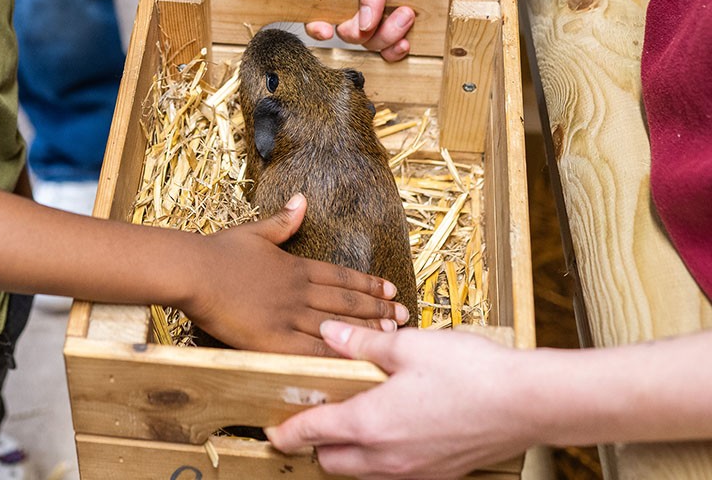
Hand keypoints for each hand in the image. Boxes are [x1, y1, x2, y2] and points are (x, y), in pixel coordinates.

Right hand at [184, 195, 409, 355]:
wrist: (195, 271)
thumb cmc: (219, 251)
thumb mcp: (255, 231)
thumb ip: (282, 221)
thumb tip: (302, 200)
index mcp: (295, 266)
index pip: (341, 276)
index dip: (367, 283)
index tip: (390, 288)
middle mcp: (298, 292)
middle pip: (346, 301)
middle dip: (377, 309)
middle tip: (404, 315)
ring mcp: (288, 317)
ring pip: (337, 326)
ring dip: (366, 331)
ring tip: (392, 336)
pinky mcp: (273, 341)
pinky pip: (312, 352)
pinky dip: (336, 357)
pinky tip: (356, 361)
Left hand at [265, 321, 534, 478]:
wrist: (527, 403)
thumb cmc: (468, 371)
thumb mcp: (408, 346)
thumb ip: (362, 344)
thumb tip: (328, 335)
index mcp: (372, 424)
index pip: (314, 433)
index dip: (288, 432)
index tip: (272, 431)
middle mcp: (388, 458)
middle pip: (333, 463)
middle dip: (316, 445)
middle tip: (311, 417)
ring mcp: (416, 472)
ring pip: (363, 472)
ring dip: (348, 453)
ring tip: (349, 418)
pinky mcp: (439, 474)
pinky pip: (394, 473)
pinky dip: (380, 456)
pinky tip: (391, 426)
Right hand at [305, 4, 416, 62]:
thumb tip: (361, 21)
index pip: (330, 4)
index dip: (320, 21)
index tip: (323, 30)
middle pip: (352, 31)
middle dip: (366, 30)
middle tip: (395, 11)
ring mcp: (396, 15)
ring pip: (373, 44)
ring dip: (389, 36)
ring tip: (411, 16)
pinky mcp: (418, 30)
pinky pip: (395, 53)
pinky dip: (399, 51)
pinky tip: (410, 41)